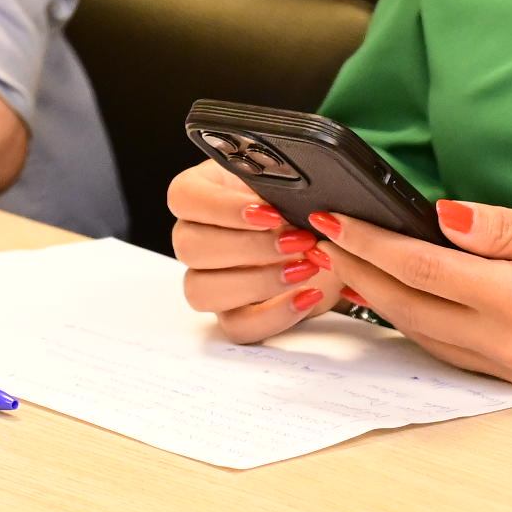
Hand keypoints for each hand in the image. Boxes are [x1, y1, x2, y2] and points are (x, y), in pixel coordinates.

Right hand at [168, 159, 353, 339]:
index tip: (269, 213)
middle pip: (188, 247)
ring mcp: (208, 278)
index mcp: (203, 191)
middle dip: (248, 247)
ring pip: (201, 290)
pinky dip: (275, 314)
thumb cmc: (303, 206)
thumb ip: (284, 185)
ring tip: (304, 268)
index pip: (183, 196)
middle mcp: (195, 235)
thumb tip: (297, 200)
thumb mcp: (295, 186)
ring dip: (256, 282)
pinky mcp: (232, 314)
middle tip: (296, 241)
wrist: (328, 242)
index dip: (221, 208)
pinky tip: (306, 296)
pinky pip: (236, 326)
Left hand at [314, 202, 511, 404]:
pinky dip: (413, 320)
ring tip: (342, 260)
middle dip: (355, 270)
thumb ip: (507, 230)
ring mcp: (511, 368)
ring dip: (376, 298)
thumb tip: (442, 215)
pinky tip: (397, 296)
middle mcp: (508, 346)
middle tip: (315, 236)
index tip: (329, 217)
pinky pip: (448, 350)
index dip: (368, 242)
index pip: (422, 270)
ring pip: (421, 334)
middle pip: (406, 307)